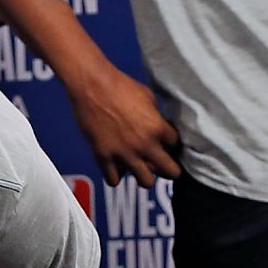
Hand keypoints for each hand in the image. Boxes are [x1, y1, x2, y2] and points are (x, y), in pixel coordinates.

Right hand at [68, 64, 179, 188]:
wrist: (93, 86)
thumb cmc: (120, 86)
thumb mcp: (148, 97)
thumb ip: (155, 117)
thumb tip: (156, 125)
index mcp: (158, 128)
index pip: (175, 145)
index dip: (171, 144)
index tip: (165, 142)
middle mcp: (144, 145)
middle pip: (169, 171)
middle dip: (170, 169)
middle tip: (164, 167)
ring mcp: (123, 154)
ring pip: (145, 182)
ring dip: (145, 176)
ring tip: (140, 169)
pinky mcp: (103, 157)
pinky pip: (114, 180)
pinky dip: (116, 176)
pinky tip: (116, 168)